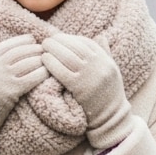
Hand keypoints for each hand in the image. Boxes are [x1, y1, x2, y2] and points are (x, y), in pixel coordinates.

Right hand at [0, 35, 47, 154]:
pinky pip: (31, 78)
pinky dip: (41, 74)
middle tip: (44, 50)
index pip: (7, 45)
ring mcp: (1, 80)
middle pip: (19, 52)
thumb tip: (5, 47)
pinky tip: (47, 73)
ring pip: (27, 63)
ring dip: (40, 60)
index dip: (21, 40)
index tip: (32, 40)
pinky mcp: (10, 93)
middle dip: (34, 49)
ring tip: (47, 61)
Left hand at [42, 33, 132, 150]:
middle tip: (47, 40)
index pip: (87, 42)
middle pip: (75, 47)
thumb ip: (106, 54)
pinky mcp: (79, 88)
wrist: (111, 118)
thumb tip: (101, 36)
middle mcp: (100, 66)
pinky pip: (62, 71)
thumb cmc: (109, 95)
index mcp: (106, 61)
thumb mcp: (112, 72)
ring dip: (53, 49)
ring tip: (43, 48)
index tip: (60, 38)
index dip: (71, 38)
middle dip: (59, 41)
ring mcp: (90, 76)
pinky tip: (44, 60)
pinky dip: (51, 63)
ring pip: (67, 56)